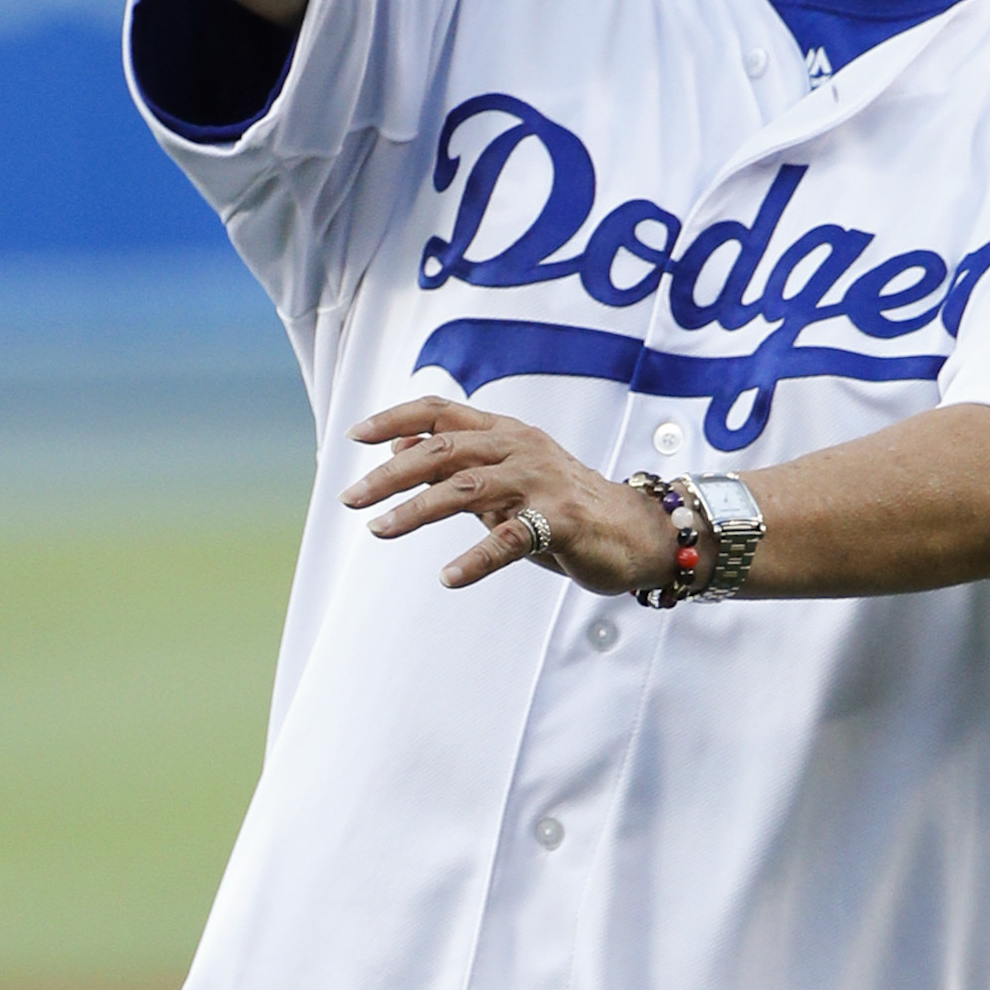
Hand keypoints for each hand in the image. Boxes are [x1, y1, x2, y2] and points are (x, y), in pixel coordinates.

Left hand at [344, 397, 680, 594]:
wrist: (637, 532)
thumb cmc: (566, 507)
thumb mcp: (505, 479)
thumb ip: (457, 466)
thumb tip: (397, 448)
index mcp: (505, 433)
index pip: (439, 413)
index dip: (394, 419)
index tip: (354, 435)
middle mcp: (520, 449)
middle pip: (443, 451)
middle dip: (390, 475)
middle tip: (352, 498)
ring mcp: (540, 483)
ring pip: (467, 489)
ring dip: (417, 511)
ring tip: (381, 530)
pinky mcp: (560, 521)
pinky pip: (510, 539)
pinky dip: (476, 559)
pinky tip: (449, 577)